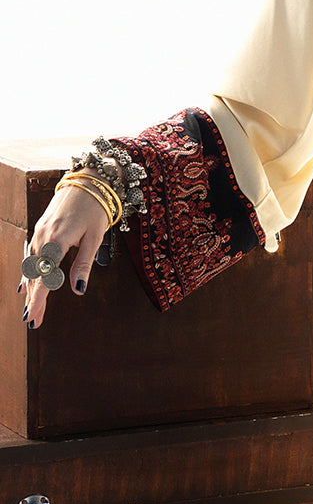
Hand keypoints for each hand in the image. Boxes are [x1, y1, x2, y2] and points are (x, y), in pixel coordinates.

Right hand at [19, 177, 109, 328]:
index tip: (33, 317)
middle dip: (34, 300)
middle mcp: (44, 237)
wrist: (89, 180)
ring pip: (31, 266)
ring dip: (31, 288)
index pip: (45, 277)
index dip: (39, 299)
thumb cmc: (96, 209)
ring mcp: (39, 232)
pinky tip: (24, 285)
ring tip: (31, 310)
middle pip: (35, 275)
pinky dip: (28, 272)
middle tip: (32, 323)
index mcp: (58, 241)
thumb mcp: (95, 238)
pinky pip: (31, 255)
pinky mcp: (40, 229)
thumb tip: (78, 291)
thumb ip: (84, 265)